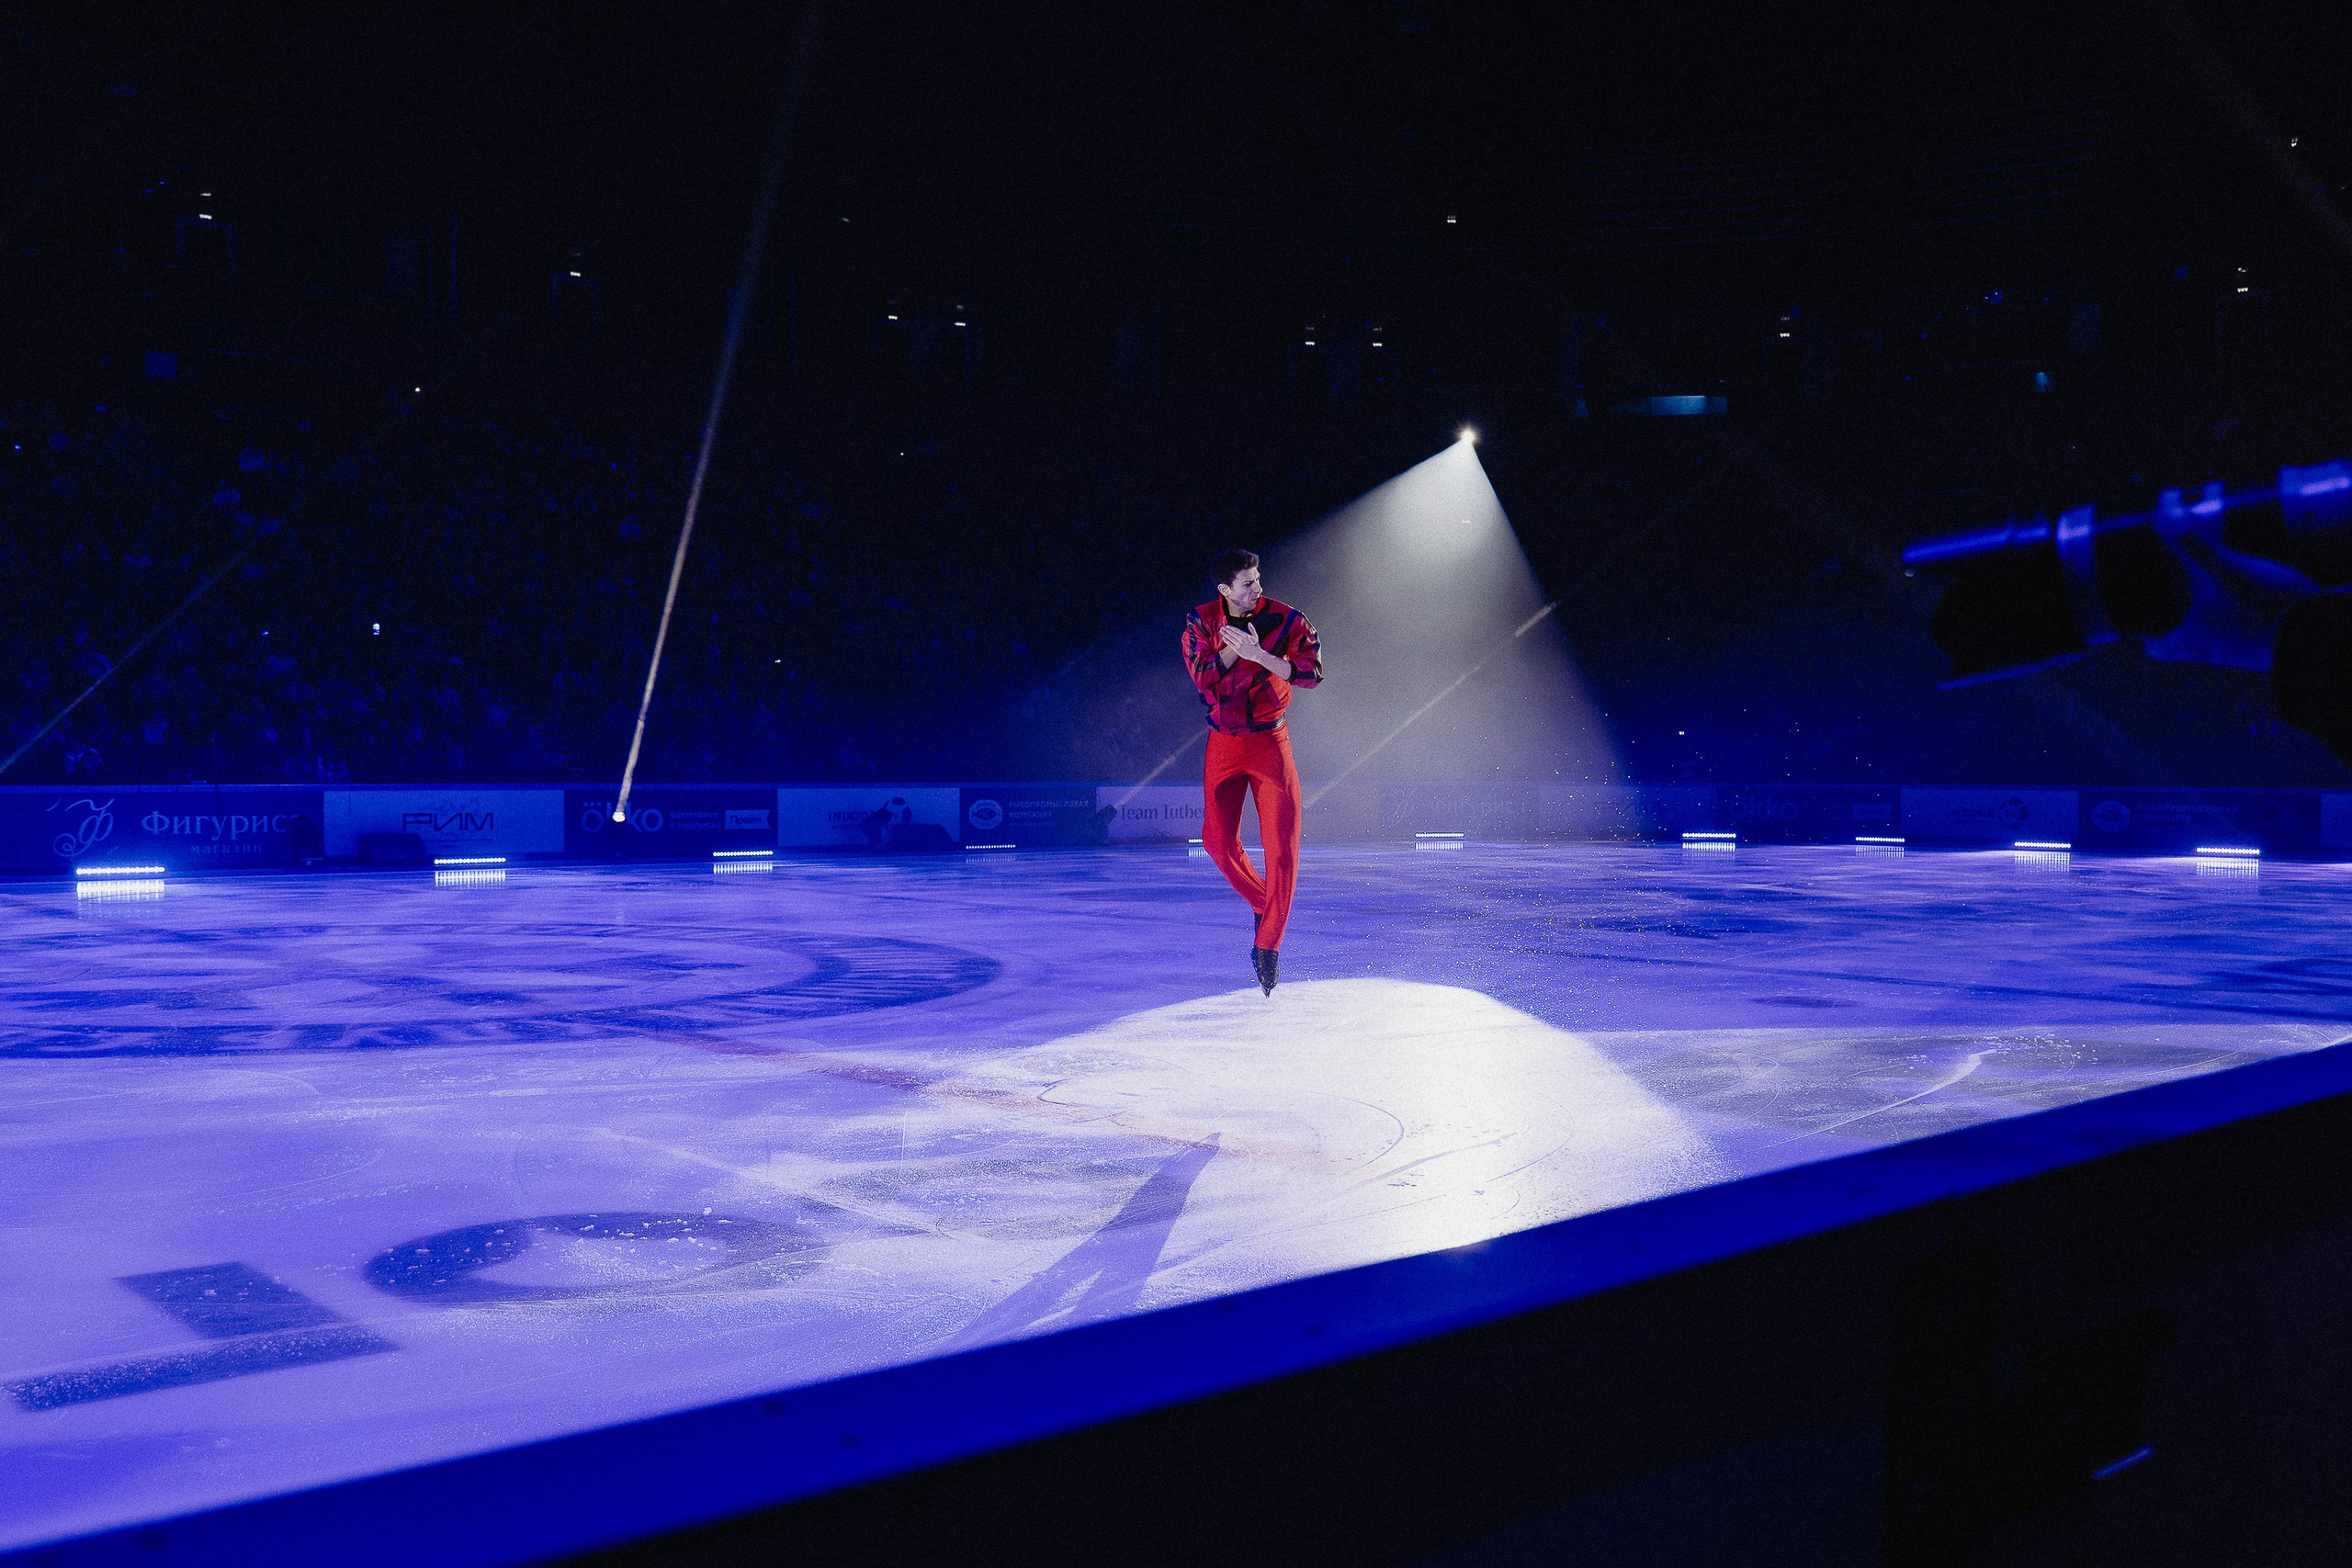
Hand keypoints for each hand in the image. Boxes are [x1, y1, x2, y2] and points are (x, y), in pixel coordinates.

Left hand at [1220, 624, 1265, 663]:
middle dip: (1226, 630)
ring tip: (1221, 631)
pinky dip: (1226, 640)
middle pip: (1232, 633)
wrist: (1256, 654)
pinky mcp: (1237, 649)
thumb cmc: (1255, 645)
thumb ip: (1252, 629)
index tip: (1226, 626)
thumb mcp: (1255, 636)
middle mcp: (1242, 639)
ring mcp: (1239, 644)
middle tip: (1221, 628)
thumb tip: (1249, 623)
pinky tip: (1223, 638)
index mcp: (1246, 635)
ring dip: (1225, 634)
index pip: (1236, 630)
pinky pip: (1230, 644)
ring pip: (1230, 638)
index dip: (1230, 628)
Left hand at [2143, 488, 2320, 670]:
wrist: (2318, 633)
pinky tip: (2253, 593)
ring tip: (2212, 590)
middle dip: (2179, 623)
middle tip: (2175, 598)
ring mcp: (2247, 651)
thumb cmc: (2262, 609)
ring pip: (2219, 638)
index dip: (2147, 637)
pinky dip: (2244, 615)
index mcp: (2194, 641)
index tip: (2140, 627)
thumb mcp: (2222, 569)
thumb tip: (2164, 512)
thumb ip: (2191, 543)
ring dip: (2213, 617)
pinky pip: (2250, 631)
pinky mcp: (2273, 641)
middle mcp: (2217, 652)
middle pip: (2187, 644)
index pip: (2158, 648)